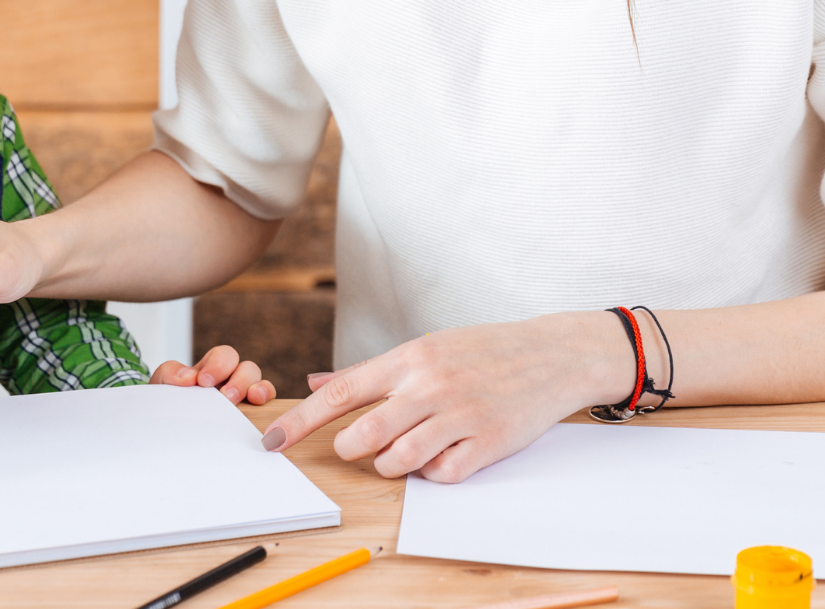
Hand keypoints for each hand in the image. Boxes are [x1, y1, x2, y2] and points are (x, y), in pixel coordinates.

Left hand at [150, 344, 277, 405]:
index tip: (204, 382)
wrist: (166, 431)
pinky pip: (268, 405)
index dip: (218, 365)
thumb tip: (189, 376)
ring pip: (260, 384)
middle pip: (247, 368)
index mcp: (211, 370)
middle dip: (238, 380)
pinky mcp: (251, 417)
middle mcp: (231, 381)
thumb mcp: (162, 386)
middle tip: (226, 397)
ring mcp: (243, 399)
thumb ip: (170, 374)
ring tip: (249, 401)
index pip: (224, 355)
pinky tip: (259, 408)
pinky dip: (268, 403)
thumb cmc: (167, 406)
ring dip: (257, 389)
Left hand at [256, 311, 630, 482]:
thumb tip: (316, 380)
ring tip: (404, 451)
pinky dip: (433, 473)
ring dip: (390, 465)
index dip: (300, 421)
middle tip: (357, 447)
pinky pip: (441, 475)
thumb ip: (368, 372)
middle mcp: (430, 386)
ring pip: (398, 461)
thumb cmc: (483, 351)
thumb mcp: (425, 349)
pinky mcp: (488, 442)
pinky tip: (444, 455)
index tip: (273, 442)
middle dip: (350, 450)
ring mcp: (460, 414)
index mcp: (409, 359)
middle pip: (363, 435)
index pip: (340, 394)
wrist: (552, 353)